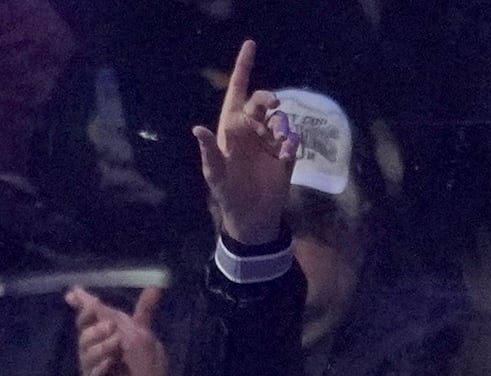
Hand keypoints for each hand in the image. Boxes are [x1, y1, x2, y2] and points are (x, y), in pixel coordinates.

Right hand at [67, 285, 168, 375]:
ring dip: (103, 347)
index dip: (82, 305)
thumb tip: (155, 286)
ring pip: (85, 349)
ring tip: (118, 352)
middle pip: (83, 331)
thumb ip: (144, 311)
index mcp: (109, 335)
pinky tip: (112, 367)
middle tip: (114, 331)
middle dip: (98, 328)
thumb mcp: (147, 335)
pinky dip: (102, 366)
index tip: (72, 295)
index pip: (91, 316)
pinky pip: (90, 371)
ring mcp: (92, 367)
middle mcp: (97, 349)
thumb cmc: (148, 368)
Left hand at [192, 40, 298, 244]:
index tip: (250, 44)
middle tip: (273, 105)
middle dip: (268, 98)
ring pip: (279, 119)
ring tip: (276, 144)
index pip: (237, 94)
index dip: (243, 69)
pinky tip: (284, 157)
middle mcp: (251, 131)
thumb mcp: (215, 174)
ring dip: (281, 125)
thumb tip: (197, 128)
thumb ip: (208, 151)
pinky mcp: (285, 155)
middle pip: (261, 102)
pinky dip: (290, 143)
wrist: (251, 217)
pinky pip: (292, 139)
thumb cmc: (227, 193)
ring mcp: (269, 142)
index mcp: (231, 130)